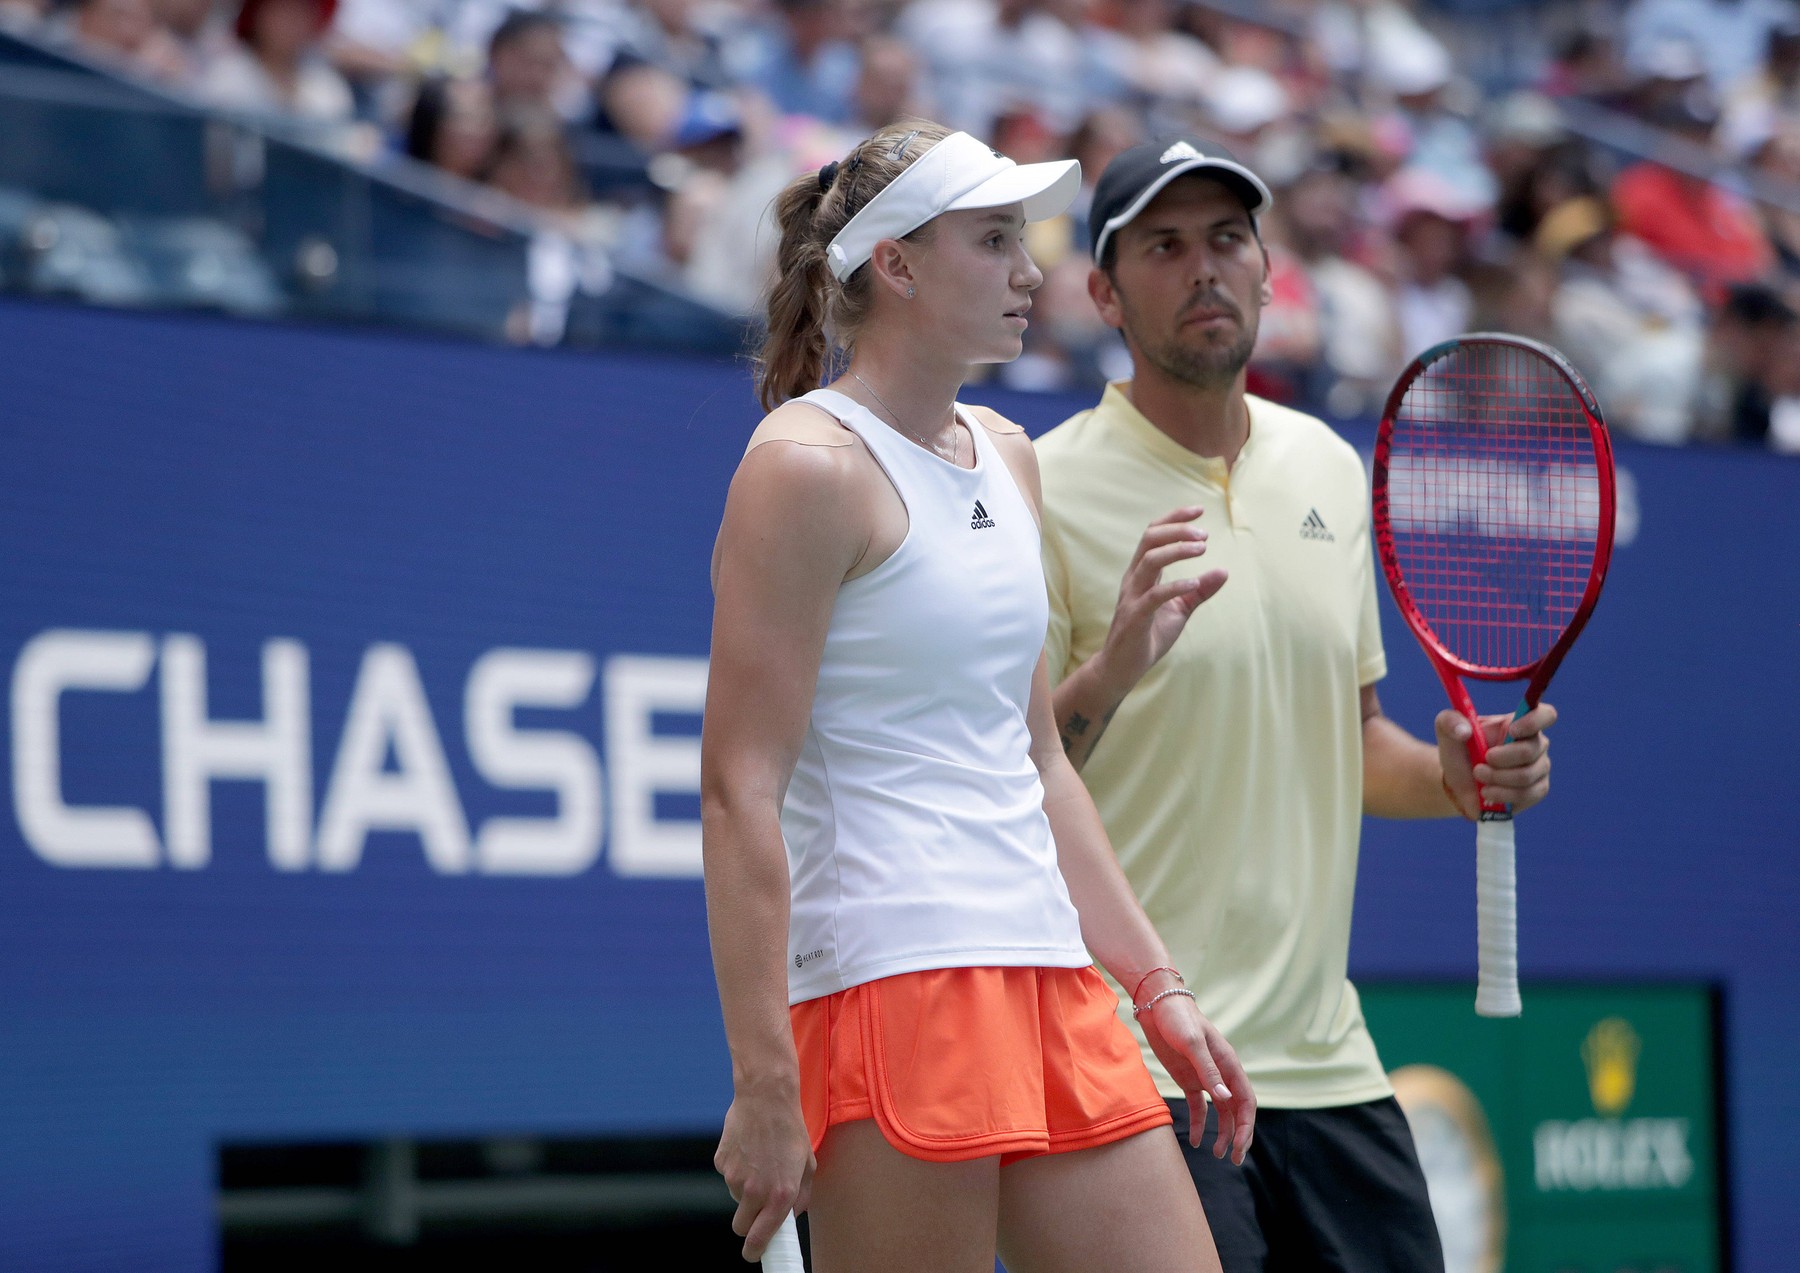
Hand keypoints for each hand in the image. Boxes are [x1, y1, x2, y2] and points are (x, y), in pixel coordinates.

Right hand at [714, 1084, 814, 1261]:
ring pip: (735, 1198)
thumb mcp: (807, 1164)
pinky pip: (728, 1176)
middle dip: (747, 1222)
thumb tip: (792, 1214)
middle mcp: (755, 1191)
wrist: (766, 1097)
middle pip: (740, 1226)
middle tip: (759, 1205)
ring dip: (745, 1189)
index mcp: (779, 1195)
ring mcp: (734, 1177)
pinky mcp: (721, 1162)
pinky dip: (736, 1168)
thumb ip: (802, 1196)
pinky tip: (749, 1148)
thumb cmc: (790, 1130)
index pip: (759, 1238)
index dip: (755, 1251)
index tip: (755, 1253)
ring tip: (760, 1161)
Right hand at [1097, 507, 1227, 695]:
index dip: (1174, 519)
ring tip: (1202, 548)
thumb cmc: (1148, 636)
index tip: (1199, 510)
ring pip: (1150, 561)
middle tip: (1204, 534)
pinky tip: (1195, 582)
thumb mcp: (1179, 611)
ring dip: (1177, 550)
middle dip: (1177, 530)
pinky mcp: (1135, 617)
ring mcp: (1132, 597)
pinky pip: (1154, 595)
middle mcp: (1133, 579)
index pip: (1153, 535)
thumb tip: (1224, 571)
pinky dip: (1176, 585)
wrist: (1122, 668)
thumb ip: (1199, 591)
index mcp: (1141, 574)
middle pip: (1149, 539)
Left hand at [1138, 989, 1254, 1165]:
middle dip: (1238, 1135)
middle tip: (1234, 1159)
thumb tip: (1225, 1098)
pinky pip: (1199, 1107)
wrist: (1157, 1005)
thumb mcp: (1192, 1043)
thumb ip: (1208, 1070)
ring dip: (1222, 1133)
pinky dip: (1199, 1124)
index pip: (1245, 1101)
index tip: (1241, 1147)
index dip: (1246, 1125)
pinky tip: (1195, 1141)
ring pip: (1221, 1111)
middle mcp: (1221, 1073)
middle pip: (1237, 1110)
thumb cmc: (1178, 1018)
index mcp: (1229, 1064)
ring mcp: (1205, 1077)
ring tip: (1216, 1154)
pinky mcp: (1189, 1079)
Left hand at [1436, 702, 1556, 815]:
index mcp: (1519, 723)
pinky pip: (1526, 794)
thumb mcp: (1446, 730)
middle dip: (1500, 759)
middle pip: (1530, 751)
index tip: (1512, 730)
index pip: (1546, 715)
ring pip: (1526, 776)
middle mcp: (1535, 744)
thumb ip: (1449, 721)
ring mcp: (1539, 768)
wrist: (1458, 782)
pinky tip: (1486, 792)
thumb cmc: (1459, 751)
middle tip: (1479, 764)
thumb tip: (1464, 731)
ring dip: (1496, 778)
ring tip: (1479, 776)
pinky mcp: (1537, 790)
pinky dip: (1501, 794)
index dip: (1534, 721)